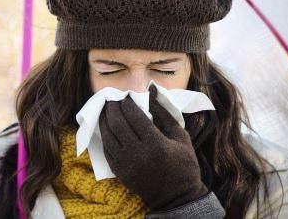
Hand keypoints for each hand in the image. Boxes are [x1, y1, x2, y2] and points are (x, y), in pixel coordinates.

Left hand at [98, 84, 207, 211]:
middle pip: (118, 124)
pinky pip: (106, 149)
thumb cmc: (183, 164)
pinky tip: (106, 126)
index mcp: (156, 144)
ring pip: (108, 136)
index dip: (127, 103)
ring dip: (104, 119)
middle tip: (112, 99)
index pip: (134, 117)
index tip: (126, 96)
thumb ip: (164, 112)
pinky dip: (104, 135)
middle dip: (112, 108)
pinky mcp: (119, 172)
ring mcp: (126, 164)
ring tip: (106, 109)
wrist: (176, 197)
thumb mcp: (181, 137)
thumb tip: (151, 90)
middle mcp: (138, 154)